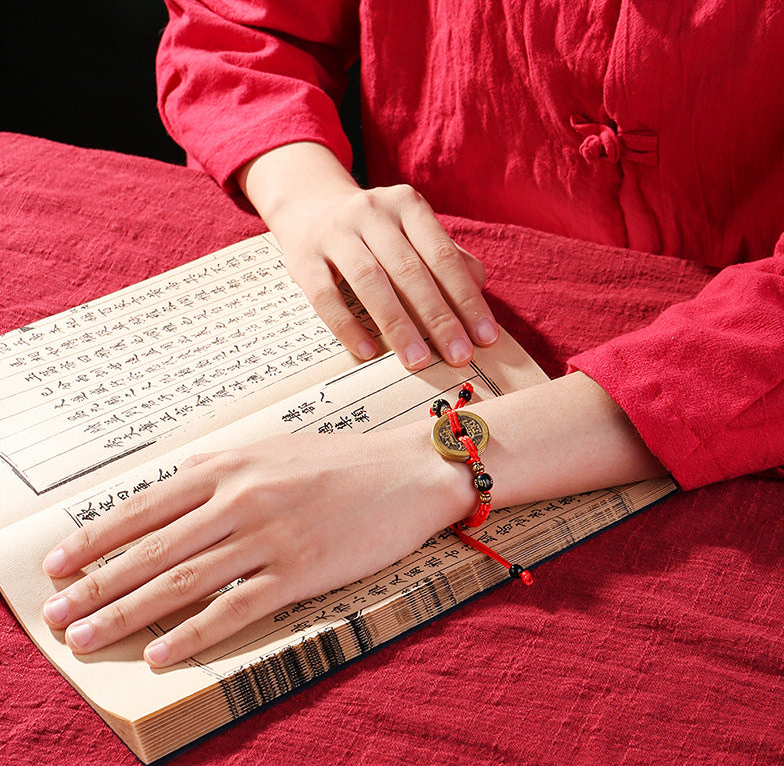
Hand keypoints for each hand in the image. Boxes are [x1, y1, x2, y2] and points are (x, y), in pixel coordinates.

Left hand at [41, 423, 470, 667]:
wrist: (408, 471)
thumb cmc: (341, 461)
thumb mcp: (273, 449)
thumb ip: (222, 469)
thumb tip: (173, 488)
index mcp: (231, 467)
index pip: (146, 506)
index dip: (96, 537)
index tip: (60, 563)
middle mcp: (241, 499)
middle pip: (152, 549)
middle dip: (97, 584)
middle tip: (56, 614)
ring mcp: (270, 536)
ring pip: (182, 581)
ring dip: (127, 613)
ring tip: (86, 637)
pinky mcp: (300, 571)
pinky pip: (235, 608)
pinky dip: (192, 633)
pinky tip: (158, 653)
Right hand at [237, 144, 498, 369]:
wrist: (309, 204)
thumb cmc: (375, 229)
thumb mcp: (411, 229)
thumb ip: (445, 256)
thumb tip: (476, 291)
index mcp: (406, 205)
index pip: (442, 256)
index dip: (466, 298)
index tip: (484, 337)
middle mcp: (371, 212)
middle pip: (409, 271)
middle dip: (438, 318)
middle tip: (459, 356)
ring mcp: (335, 233)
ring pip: (370, 281)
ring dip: (398, 324)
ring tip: (418, 360)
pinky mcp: (303, 257)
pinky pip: (326, 296)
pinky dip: (348, 326)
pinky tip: (369, 352)